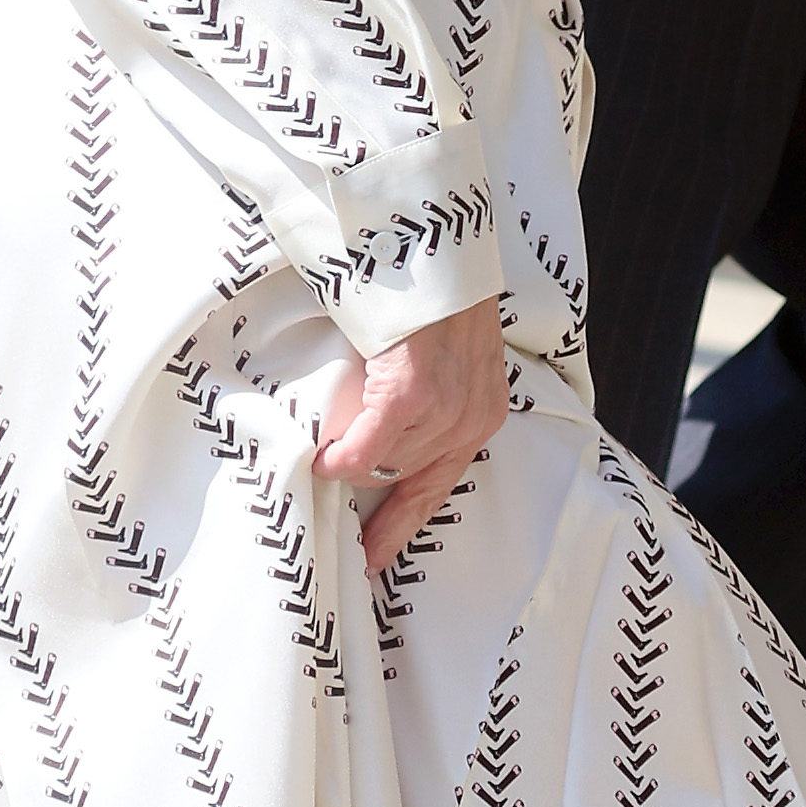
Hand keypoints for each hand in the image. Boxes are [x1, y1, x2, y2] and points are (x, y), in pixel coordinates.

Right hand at [313, 302, 507, 568]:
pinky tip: (323, 455)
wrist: (432, 244)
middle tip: (333, 501)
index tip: (373, 561)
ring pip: (382, 468)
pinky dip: (341, 456)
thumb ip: (433, 394)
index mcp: (483, 413)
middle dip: (368, 493)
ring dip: (350, 467)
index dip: (401, 528)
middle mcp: (470, 420)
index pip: (438, 489)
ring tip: (323, 456)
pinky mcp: (412, 396)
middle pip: (404, 481)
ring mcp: (444, 410)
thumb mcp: (452, 353)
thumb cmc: (431, 292)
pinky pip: (366, 449)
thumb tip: (386, 429)